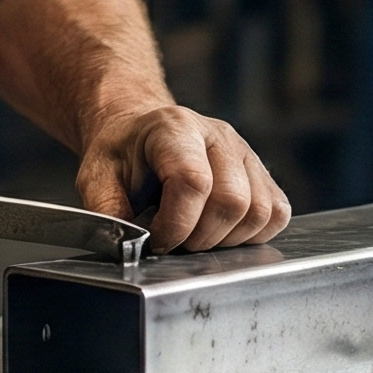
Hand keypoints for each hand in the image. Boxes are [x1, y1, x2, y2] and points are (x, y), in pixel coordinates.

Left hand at [77, 104, 290, 253]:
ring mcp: (246, 152)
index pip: (194, 182)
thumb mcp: (96, 175)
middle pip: (232, 201)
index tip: (157, 239)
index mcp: (175, 128)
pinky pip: (276, 213)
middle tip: (175, 240)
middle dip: (200, 238)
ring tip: (196, 235)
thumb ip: (107, 209)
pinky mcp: (262, 172)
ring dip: (226, 239)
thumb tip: (129, 245)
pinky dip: (252, 235)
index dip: (176, 225)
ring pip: (259, 212)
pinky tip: (221, 231)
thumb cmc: (123, 155)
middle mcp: (218, 135)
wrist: (143, 135)